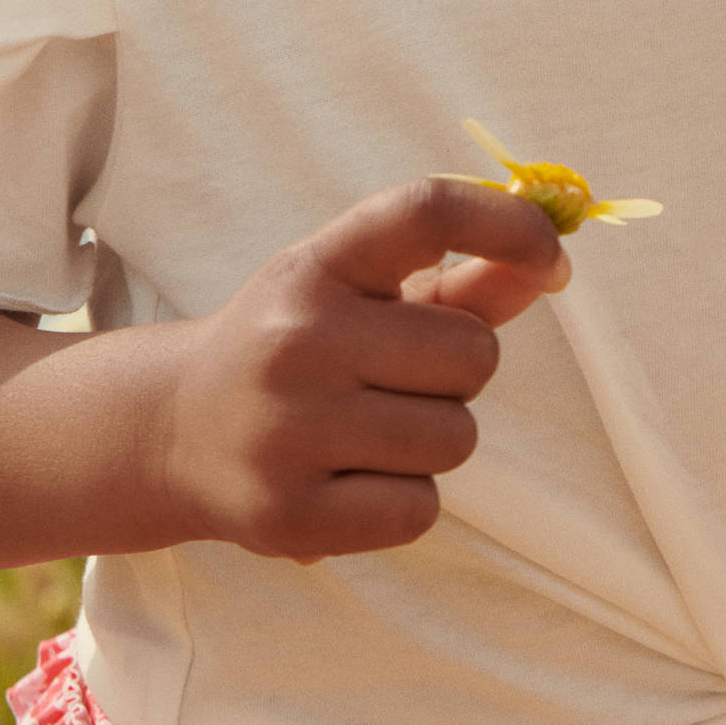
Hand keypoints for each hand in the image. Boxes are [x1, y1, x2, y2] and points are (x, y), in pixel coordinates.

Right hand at [153, 179, 568, 563]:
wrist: (171, 430)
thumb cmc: (297, 348)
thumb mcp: (356, 294)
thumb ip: (459, 282)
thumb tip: (546, 267)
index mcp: (317, 266)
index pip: (426, 211)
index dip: (510, 225)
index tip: (554, 262)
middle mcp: (296, 338)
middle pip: (473, 352)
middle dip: (460, 372)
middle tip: (397, 380)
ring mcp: (287, 429)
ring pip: (456, 438)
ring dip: (434, 440)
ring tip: (369, 433)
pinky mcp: (288, 514)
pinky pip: (420, 511)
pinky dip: (404, 503)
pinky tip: (351, 482)